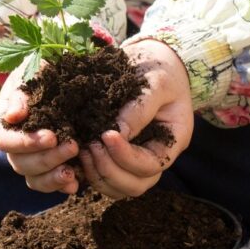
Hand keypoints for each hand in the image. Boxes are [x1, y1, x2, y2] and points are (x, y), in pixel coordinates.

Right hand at [0, 63, 79, 193]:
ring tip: (72, 172)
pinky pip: (49, 184)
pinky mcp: (50, 167)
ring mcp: (32, 159)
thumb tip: (13, 116)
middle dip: (47, 158)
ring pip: (33, 179)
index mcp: (5, 123)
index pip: (5, 140)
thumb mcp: (33, 72)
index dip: (25, 143)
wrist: (65, 78)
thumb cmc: (45, 72)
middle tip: (73, 146)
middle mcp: (15, 145)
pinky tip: (75, 184)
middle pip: (20, 163)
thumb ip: (22, 92)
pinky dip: (61, 186)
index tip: (51, 137)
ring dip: (52, 178)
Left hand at [80, 39, 193, 198]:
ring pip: (119, 188)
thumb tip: (116, 133)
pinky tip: (77, 152)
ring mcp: (137, 158)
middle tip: (90, 147)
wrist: (153, 60)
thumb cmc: (160, 68)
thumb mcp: (156, 82)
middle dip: (109, 171)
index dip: (126, 156)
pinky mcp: (119, 154)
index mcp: (172, 141)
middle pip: (136, 185)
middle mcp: (156, 155)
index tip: (106, 135)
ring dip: (97, 175)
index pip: (151, 165)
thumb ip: (140, 108)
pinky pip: (105, 176)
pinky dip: (89, 172)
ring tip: (82, 150)